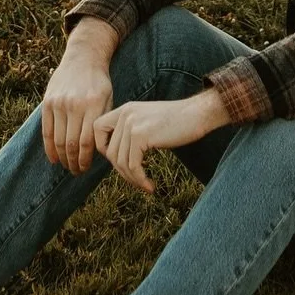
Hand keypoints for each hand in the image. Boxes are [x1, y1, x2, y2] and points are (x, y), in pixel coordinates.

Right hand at [41, 20, 117, 173]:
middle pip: (71, 144)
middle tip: (76, 171)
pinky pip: (46, 131)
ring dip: (62, 158)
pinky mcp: (47, 102)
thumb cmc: (99, 82)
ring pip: (58, 140)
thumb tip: (96, 152)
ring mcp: (59, 103)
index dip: (85, 160)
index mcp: (93, 105)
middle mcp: (75, 104)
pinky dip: (49, 148)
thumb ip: (101, 123)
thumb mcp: (108, 99)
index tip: (85, 168)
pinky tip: (54, 158)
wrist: (83, 57)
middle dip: (73, 162)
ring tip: (67, 166)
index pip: (87, 142)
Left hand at [93, 89, 229, 192]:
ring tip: (145, 184)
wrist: (197, 113)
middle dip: (122, 171)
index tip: (119, 160)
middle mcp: (125, 114)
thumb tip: (117, 158)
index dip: (103, 147)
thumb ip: (131, 133)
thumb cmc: (177, 122)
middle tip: (137, 180)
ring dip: (132, 178)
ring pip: (120, 161)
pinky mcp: (141, 135)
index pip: (97, 129)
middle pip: (110, 152)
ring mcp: (132, 123)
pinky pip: (132, 166)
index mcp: (125, 109)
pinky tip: (150, 186)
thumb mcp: (148, 122)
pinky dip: (140, 179)